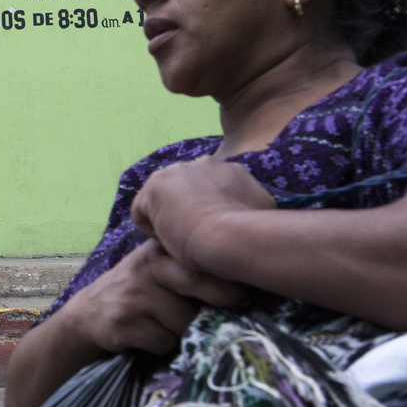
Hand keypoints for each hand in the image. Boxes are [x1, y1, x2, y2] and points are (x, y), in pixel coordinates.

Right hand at [59, 239, 248, 356]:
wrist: (88, 315)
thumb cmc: (139, 293)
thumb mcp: (160, 270)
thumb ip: (192, 269)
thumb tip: (251, 283)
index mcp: (160, 249)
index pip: (205, 258)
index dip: (232, 278)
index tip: (246, 294)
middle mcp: (147, 265)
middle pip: (199, 282)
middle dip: (223, 303)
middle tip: (231, 314)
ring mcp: (134, 294)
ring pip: (185, 322)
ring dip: (187, 333)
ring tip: (172, 326)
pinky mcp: (123, 323)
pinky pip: (164, 342)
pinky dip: (164, 346)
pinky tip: (151, 337)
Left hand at [131, 156, 274, 267]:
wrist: (233, 236)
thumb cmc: (253, 233)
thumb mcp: (263, 214)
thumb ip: (253, 207)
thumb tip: (257, 215)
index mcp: (231, 170)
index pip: (209, 190)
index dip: (208, 214)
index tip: (213, 234)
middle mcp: (203, 163)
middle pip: (184, 193)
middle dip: (186, 214)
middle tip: (195, 240)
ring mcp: (177, 172)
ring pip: (163, 202)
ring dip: (169, 222)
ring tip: (183, 242)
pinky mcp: (154, 187)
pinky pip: (143, 212)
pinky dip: (152, 230)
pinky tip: (169, 241)